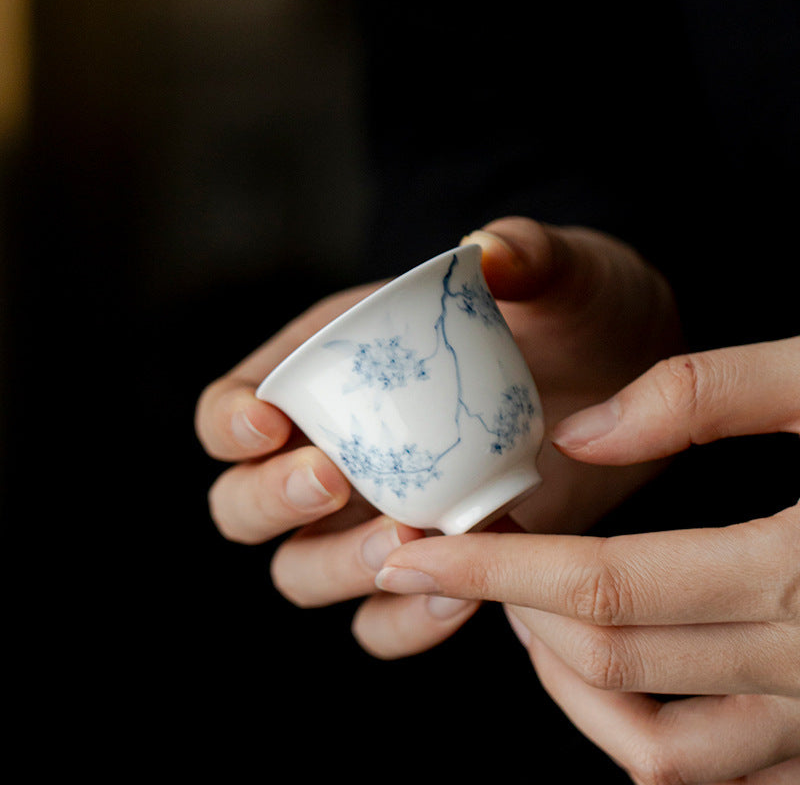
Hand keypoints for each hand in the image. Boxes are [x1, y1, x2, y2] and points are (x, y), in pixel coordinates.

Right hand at [194, 216, 682, 658]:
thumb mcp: (561, 274)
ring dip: (335, 567)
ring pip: (302, 571)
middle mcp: (335, 451)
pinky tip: (457, 597)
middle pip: (242, 503)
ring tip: (407, 540)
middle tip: (336, 479)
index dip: (228, 421)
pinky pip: (382, 621)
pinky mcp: (430, 569)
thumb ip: (527, 253)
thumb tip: (487, 249)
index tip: (270, 422)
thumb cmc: (576, 312)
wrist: (624, 379)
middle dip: (270, 501)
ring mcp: (376, 518)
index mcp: (329, 369)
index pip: (232, 404)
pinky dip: (402, 621)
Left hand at [374, 337, 799, 782]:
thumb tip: (585, 431)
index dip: (490, 572)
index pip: (599, 591)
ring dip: (567, 676)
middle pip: (609, 660)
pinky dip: (638, 721)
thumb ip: (713, 392)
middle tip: (467, 552)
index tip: (411, 550)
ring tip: (526, 605)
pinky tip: (615, 657)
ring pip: (654, 742)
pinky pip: (714, 765)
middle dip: (510, 608)